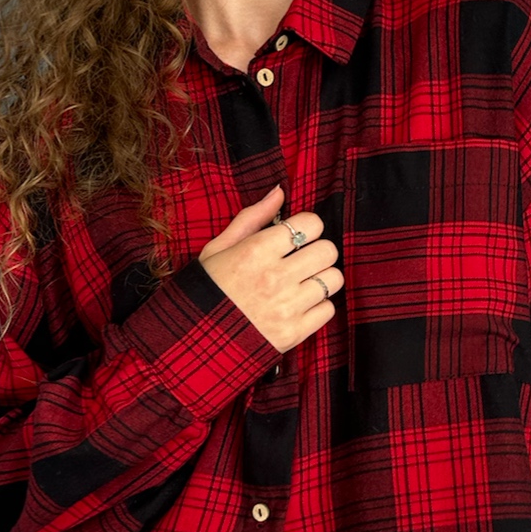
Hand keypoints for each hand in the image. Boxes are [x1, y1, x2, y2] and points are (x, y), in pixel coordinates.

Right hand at [198, 185, 341, 354]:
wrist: (197, 340)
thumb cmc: (209, 289)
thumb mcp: (219, 248)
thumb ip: (252, 217)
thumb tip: (280, 191)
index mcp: (255, 251)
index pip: (311, 224)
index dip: (308, 227)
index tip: (297, 236)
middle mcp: (275, 278)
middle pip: (328, 250)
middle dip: (318, 251)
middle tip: (302, 259)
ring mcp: (286, 307)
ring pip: (333, 280)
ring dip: (321, 279)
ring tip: (302, 283)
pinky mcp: (294, 334)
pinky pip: (328, 310)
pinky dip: (317, 307)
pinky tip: (299, 305)